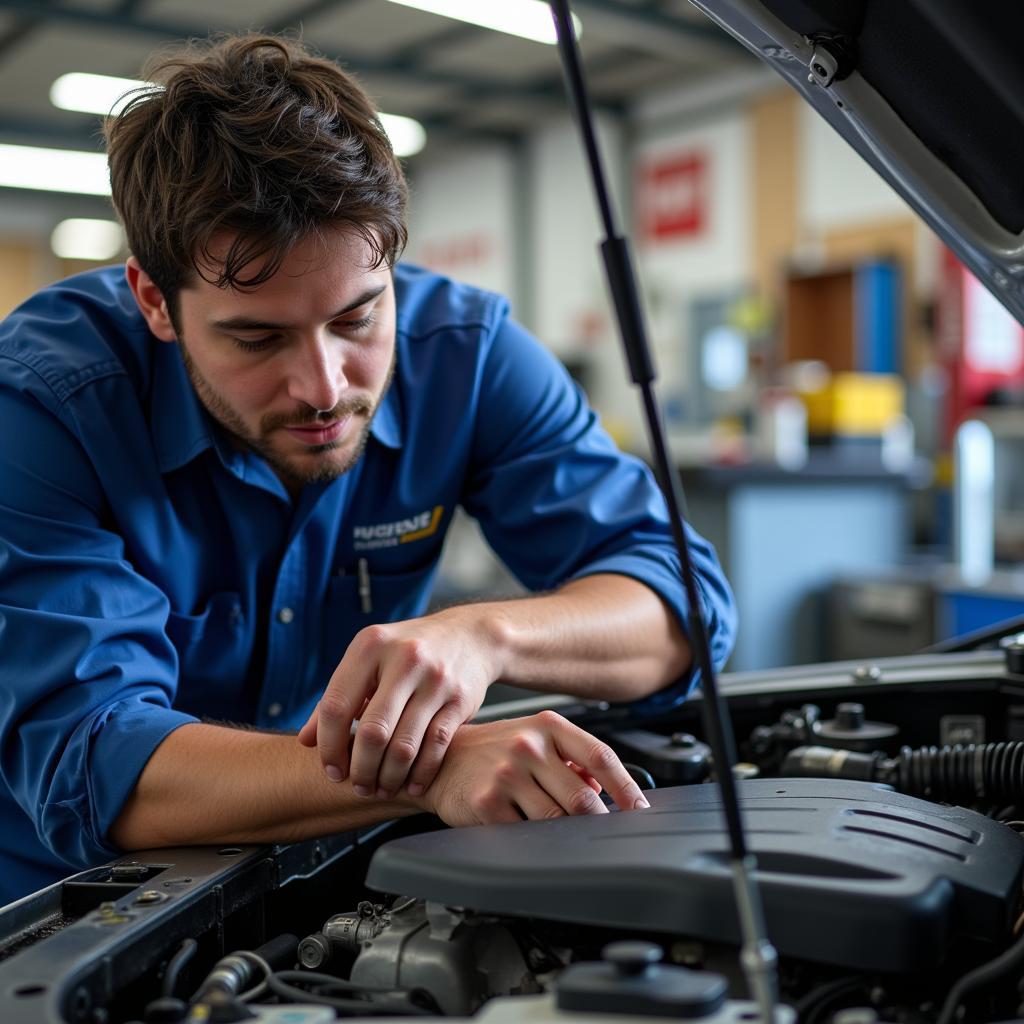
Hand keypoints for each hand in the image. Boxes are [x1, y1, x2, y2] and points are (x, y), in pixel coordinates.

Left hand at [297, 609, 500, 798]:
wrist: (470, 636)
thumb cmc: (408, 652)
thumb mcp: (369, 660)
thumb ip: (337, 697)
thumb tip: (305, 741)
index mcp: (371, 646)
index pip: (336, 706)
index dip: (328, 746)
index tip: (332, 770)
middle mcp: (404, 659)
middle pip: (372, 731)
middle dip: (361, 769)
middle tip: (359, 787)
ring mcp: (435, 679)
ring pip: (404, 745)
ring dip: (389, 777)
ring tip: (382, 789)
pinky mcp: (460, 699)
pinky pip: (435, 746)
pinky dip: (421, 773)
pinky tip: (412, 785)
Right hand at [421, 710, 650, 825]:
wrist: (441, 760)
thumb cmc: (494, 751)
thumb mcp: (535, 739)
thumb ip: (573, 759)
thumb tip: (606, 785)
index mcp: (548, 727)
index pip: (600, 756)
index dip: (626, 787)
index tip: (639, 810)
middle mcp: (528, 746)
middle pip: (583, 797)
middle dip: (598, 822)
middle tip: (604, 834)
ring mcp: (507, 774)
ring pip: (558, 820)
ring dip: (568, 834)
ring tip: (566, 836)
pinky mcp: (488, 803)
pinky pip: (526, 834)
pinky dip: (537, 841)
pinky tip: (532, 835)